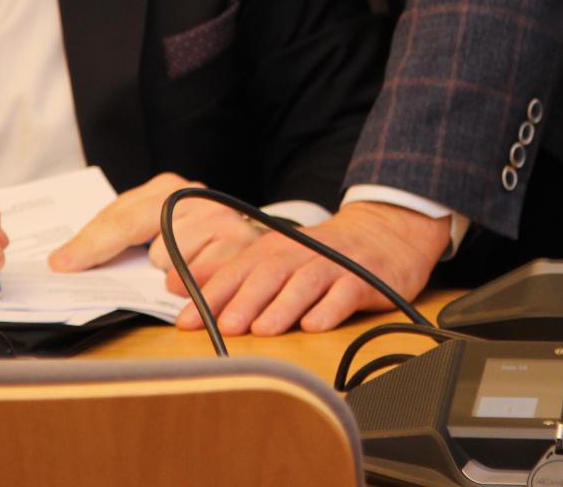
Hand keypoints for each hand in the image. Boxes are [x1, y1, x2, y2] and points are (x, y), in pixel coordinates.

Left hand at [48, 173, 261, 274]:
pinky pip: (199, 279)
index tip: (63, 266)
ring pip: (173, 264)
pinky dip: (194, 286)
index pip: (121, 216)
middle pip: (150, 247)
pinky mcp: (239, 247)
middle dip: (148, 264)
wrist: (259, 244)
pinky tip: (201, 277)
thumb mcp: (153, 225)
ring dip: (173, 275)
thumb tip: (61, 262)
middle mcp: (197, 197)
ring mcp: (222, 220)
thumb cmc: (194, 236)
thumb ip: (113, 234)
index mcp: (168, 186)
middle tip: (150, 269)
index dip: (90, 244)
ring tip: (189, 266)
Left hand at [167, 200, 449, 336]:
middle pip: (270, 274)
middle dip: (245, 300)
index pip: (238, 270)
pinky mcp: (365, 279)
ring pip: (306, 283)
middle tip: (226, 326)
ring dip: (283, 306)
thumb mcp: (279, 257)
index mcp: (276, 249)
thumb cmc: (324, 254)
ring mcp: (335, 265)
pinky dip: (329, 309)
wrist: (387, 231)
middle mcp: (302, 254)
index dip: (211, 295)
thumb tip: (175, 283)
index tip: (186, 321)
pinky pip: (346, 294)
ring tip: (264, 330)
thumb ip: (232, 274)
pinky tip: (314, 325)